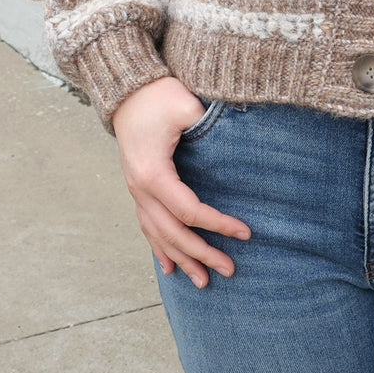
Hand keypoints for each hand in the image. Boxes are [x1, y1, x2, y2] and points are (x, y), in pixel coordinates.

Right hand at [112, 76, 250, 287]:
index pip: (189, 210)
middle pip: (173, 232)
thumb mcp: (186, 105)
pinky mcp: (137, 188)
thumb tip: (239, 134)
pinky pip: (147, 226)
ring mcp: (135, 191)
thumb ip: (208, 124)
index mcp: (153, 173)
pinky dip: (160, 248)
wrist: (127, 90)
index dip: (218, 224)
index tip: (246, 233)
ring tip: (203, 282)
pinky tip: (170, 267)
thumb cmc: (158, 95)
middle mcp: (140, 189)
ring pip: (158, 235)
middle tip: (230, 270)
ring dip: (181, 259)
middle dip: (202, 253)